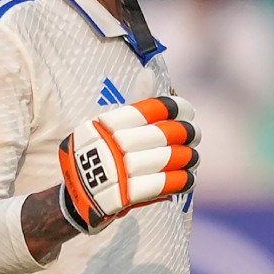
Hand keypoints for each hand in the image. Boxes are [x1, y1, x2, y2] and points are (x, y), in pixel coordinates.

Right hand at [58, 96, 198, 233]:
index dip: (173, 107)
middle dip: (185, 133)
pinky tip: (190, 178)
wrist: (78, 200)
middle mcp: (110, 145)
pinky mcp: (125, 196)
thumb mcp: (108, 127)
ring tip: (194, 157)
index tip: (186, 110)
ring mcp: (117, 171)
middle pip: (161, 135)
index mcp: (104, 125)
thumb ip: (134, 103)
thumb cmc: (100, 155)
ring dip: (187, 158)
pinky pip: (163, 184)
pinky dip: (182, 181)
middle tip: (195, 133)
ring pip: (166, 159)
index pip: (147, 110)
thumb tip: (149, 74)